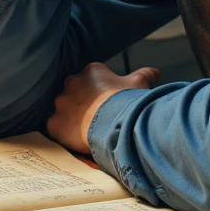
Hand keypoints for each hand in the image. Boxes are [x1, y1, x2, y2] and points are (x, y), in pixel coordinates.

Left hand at [46, 61, 160, 154]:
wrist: (117, 122)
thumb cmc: (128, 102)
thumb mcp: (140, 84)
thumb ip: (145, 75)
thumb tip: (155, 72)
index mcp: (91, 72)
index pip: (90, 78)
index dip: (98, 91)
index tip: (105, 102)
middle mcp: (72, 83)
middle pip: (73, 91)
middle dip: (80, 101)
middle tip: (94, 115)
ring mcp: (62, 103)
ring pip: (62, 108)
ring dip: (70, 116)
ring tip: (85, 128)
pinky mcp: (54, 123)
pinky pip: (55, 126)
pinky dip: (63, 132)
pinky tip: (75, 138)